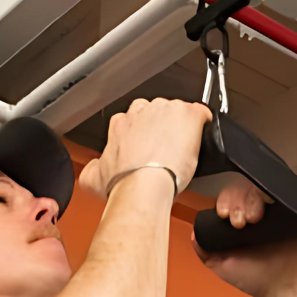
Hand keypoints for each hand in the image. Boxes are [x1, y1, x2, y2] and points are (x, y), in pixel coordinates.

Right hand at [78, 96, 210, 197]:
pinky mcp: (188, 115)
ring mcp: (166, 111)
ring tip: (184, 151)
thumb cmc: (123, 183)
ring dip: (182, 128)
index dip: (144, 134)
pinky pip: (200, 113)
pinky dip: (203, 123)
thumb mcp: (95, 179)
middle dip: (163, 129)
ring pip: (177, 112)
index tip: (149, 148)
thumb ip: (93, 169)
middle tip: (168, 151)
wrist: (143, 185)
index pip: (136, 120)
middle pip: (157, 113)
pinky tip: (202, 138)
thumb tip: (93, 170)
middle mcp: (142, 111)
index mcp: (121, 123)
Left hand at [197, 178, 296, 296]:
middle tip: (239, 221)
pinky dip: (272, 192)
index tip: (223, 215)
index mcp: (241, 220)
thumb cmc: (256, 280)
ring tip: (253, 219)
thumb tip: (194, 233)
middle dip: (236, 201)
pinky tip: (267, 208)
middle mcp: (258, 212)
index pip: (230, 198)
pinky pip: (283, 191)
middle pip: (244, 189)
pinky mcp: (294, 210)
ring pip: (261, 188)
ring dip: (251, 200)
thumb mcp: (223, 266)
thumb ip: (205, 251)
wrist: (283, 290)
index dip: (224, 202)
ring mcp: (276, 210)